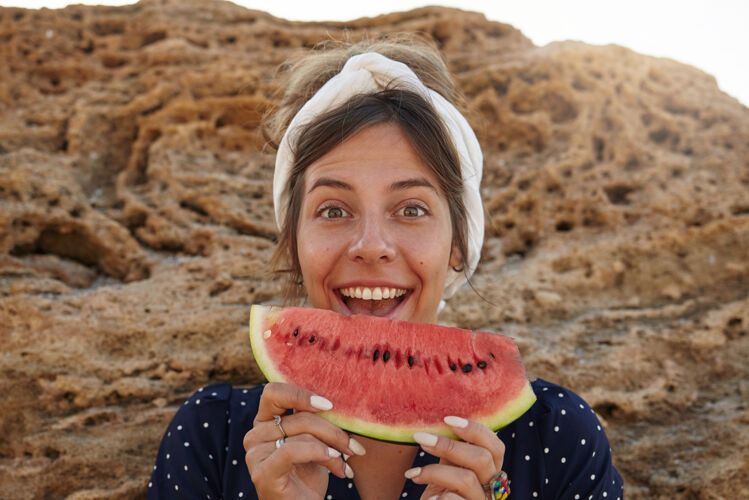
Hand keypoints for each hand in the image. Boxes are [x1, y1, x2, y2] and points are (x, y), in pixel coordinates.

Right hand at [243, 382, 365, 499]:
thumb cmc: (309, 476)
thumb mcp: (314, 442)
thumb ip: (314, 420)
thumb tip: (340, 401)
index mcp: (264, 422)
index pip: (273, 392)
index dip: (301, 394)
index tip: (330, 405)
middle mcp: (255, 435)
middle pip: (299, 417)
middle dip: (332, 430)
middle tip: (353, 446)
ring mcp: (255, 455)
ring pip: (302, 434)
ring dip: (333, 447)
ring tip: (346, 462)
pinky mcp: (262, 473)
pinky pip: (292, 451)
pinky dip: (319, 454)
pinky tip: (337, 465)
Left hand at [405, 416, 505, 499]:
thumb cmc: (439, 491)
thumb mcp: (447, 467)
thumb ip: (451, 450)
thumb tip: (441, 420)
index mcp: (489, 470)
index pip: (496, 447)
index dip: (476, 430)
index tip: (447, 419)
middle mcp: (491, 486)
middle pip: (483, 459)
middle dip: (449, 445)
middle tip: (420, 438)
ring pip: (467, 479)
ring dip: (435, 471)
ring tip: (414, 474)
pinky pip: (454, 499)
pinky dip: (439, 497)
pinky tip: (429, 499)